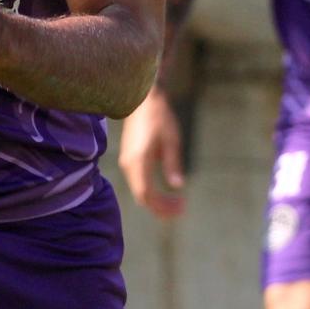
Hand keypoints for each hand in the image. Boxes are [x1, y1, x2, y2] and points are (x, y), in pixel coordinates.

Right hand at [118, 86, 187, 218]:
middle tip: (181, 209)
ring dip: (157, 200)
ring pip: (139, 191)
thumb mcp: (171, 140)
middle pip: (142, 196)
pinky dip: (151, 192)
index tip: (181, 207)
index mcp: (139, 161)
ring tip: (177, 203)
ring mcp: (127, 163)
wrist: (141, 100)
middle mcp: (129, 165)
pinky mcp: (129, 160)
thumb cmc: (159, 116)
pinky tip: (165, 193)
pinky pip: (138, 183)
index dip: (163, 206)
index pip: (146, 194)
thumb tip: (178, 186)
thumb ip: (172, 164)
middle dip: (161, 207)